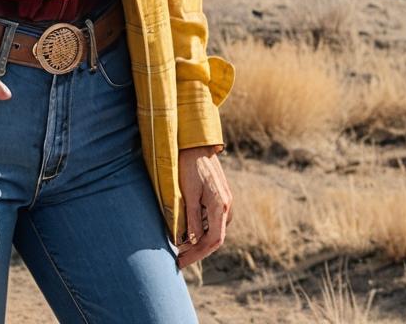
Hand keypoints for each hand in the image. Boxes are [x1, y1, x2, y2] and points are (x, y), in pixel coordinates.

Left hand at [175, 146, 232, 268]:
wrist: (197, 145)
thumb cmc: (190, 167)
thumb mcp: (188, 194)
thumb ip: (193, 219)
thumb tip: (193, 242)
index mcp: (220, 207)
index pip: (213, 241)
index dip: (197, 255)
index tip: (181, 262)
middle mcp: (227, 207)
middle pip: (214, 238)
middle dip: (197, 251)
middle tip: (178, 259)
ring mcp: (225, 202)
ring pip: (214, 230)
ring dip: (198, 241)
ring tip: (180, 247)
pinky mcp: (220, 198)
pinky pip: (213, 220)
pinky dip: (201, 229)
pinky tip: (187, 232)